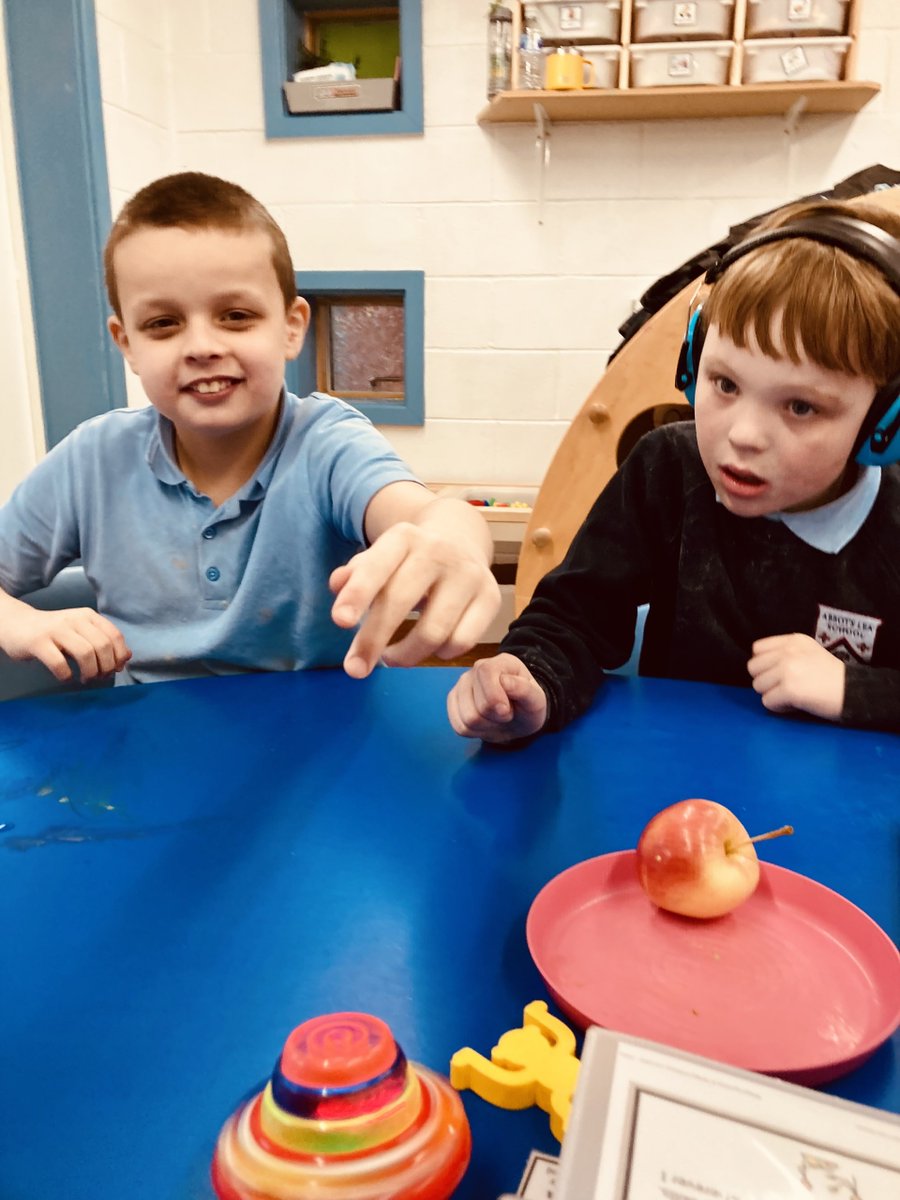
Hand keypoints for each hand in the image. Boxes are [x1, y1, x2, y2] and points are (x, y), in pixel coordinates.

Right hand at [0, 604, 131, 682]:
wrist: (16, 624)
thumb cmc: (53, 632)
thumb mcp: (81, 631)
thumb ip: (103, 641)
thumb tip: (127, 656)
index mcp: (88, 616)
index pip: (114, 636)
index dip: (119, 656)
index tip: (115, 669)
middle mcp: (74, 620)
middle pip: (102, 646)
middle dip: (106, 667)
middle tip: (99, 677)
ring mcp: (56, 630)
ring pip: (85, 653)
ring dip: (89, 672)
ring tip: (85, 679)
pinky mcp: (39, 642)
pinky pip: (59, 663)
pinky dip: (67, 675)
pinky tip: (67, 677)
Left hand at [329, 521, 499, 678]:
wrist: (460, 541)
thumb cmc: (407, 561)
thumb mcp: (380, 558)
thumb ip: (356, 573)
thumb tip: (337, 584)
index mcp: (404, 537)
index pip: (377, 566)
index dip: (358, 594)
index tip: (340, 622)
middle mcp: (438, 551)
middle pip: (401, 601)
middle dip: (372, 640)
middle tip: (355, 669)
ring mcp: (468, 574)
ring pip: (433, 632)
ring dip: (406, 656)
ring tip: (392, 657)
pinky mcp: (490, 597)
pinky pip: (462, 642)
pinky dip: (440, 654)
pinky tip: (430, 648)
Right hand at [447, 653, 547, 742]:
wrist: (518, 718)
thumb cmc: (527, 706)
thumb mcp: (537, 700)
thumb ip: (524, 689)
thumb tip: (504, 681)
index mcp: (500, 663)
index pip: (485, 672)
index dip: (495, 696)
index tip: (507, 710)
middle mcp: (476, 669)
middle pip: (477, 703)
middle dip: (495, 716)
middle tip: (506, 713)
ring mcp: (461, 685)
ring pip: (467, 718)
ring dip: (486, 726)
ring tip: (496, 718)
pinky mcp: (453, 702)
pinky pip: (459, 726)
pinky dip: (474, 732)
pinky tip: (484, 723)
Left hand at [747, 634, 844, 720]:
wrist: (857, 692)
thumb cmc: (833, 677)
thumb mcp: (809, 652)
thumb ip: (785, 653)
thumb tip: (759, 666)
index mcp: (793, 640)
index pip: (757, 649)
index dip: (765, 665)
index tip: (780, 673)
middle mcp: (788, 651)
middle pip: (753, 669)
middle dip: (766, 681)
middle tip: (786, 687)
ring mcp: (788, 669)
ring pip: (758, 686)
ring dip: (773, 694)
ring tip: (794, 695)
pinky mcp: (790, 689)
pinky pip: (767, 702)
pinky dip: (779, 707)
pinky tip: (797, 704)